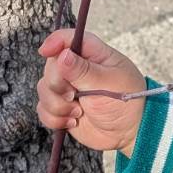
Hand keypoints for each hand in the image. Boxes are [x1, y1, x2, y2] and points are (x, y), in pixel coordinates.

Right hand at [37, 29, 151, 156]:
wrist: (130, 134)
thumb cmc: (128, 102)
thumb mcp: (109, 83)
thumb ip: (83, 70)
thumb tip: (62, 55)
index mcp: (94, 55)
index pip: (69, 39)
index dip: (55, 42)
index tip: (45, 51)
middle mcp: (77, 69)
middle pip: (51, 66)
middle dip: (57, 83)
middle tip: (74, 95)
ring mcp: (68, 89)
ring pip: (43, 89)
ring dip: (57, 104)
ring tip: (78, 112)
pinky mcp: (61, 108)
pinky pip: (43, 109)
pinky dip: (54, 118)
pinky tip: (73, 122)